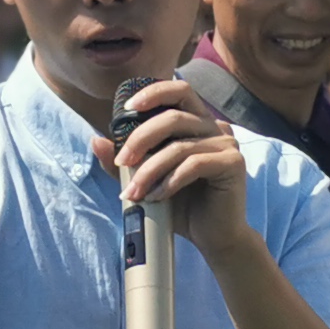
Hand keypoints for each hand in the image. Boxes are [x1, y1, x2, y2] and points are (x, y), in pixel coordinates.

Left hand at [100, 80, 252, 260]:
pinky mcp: (233, 163)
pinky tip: (158, 197)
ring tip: (135, 193)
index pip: (178, 91)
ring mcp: (226, 144)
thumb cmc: (183, 205)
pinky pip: (194, 165)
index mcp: (198, 122)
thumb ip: (125, 161)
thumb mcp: (148, 180)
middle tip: (122, 163)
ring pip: (179, 146)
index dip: (153, 93)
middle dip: (140, 139)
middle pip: (173, 117)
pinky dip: (170, 181)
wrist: (213, 236)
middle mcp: (215, 127)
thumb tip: (96, 140)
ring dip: (150, 170)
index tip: (128, 108)